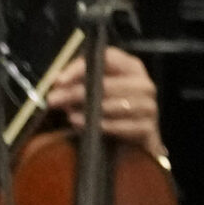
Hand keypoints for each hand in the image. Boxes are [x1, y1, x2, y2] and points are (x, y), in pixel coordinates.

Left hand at [46, 45, 167, 160]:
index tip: (59, 80)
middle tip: (54, 100)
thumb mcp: (97, 95)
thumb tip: (57, 80)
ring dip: (89, 111)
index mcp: (132, 68)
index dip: (81, 67)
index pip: (108, 57)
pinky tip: (88, 127)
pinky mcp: (148, 129)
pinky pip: (123, 126)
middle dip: (77, 92)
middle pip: (107, 83)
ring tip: (70, 116)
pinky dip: (104, 126)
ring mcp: (149, 106)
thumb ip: (79, 84)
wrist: (136, 147)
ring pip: (115, 105)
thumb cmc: (114, 115)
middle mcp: (143, 84)